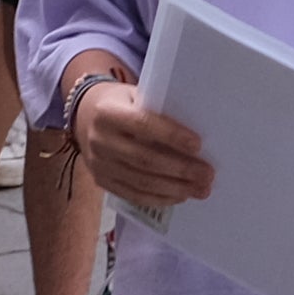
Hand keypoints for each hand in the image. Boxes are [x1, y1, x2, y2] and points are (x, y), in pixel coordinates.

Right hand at [75, 68, 210, 211]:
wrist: (85, 116)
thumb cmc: (122, 103)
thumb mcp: (135, 96)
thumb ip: (157, 111)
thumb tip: (195, 138)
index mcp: (108, 112)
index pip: (143, 125)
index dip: (171, 136)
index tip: (198, 145)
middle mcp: (99, 139)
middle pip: (145, 159)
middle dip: (180, 169)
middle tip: (207, 174)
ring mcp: (99, 164)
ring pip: (141, 181)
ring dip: (175, 188)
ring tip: (200, 189)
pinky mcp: (101, 181)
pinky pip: (133, 195)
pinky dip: (159, 198)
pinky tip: (180, 196)